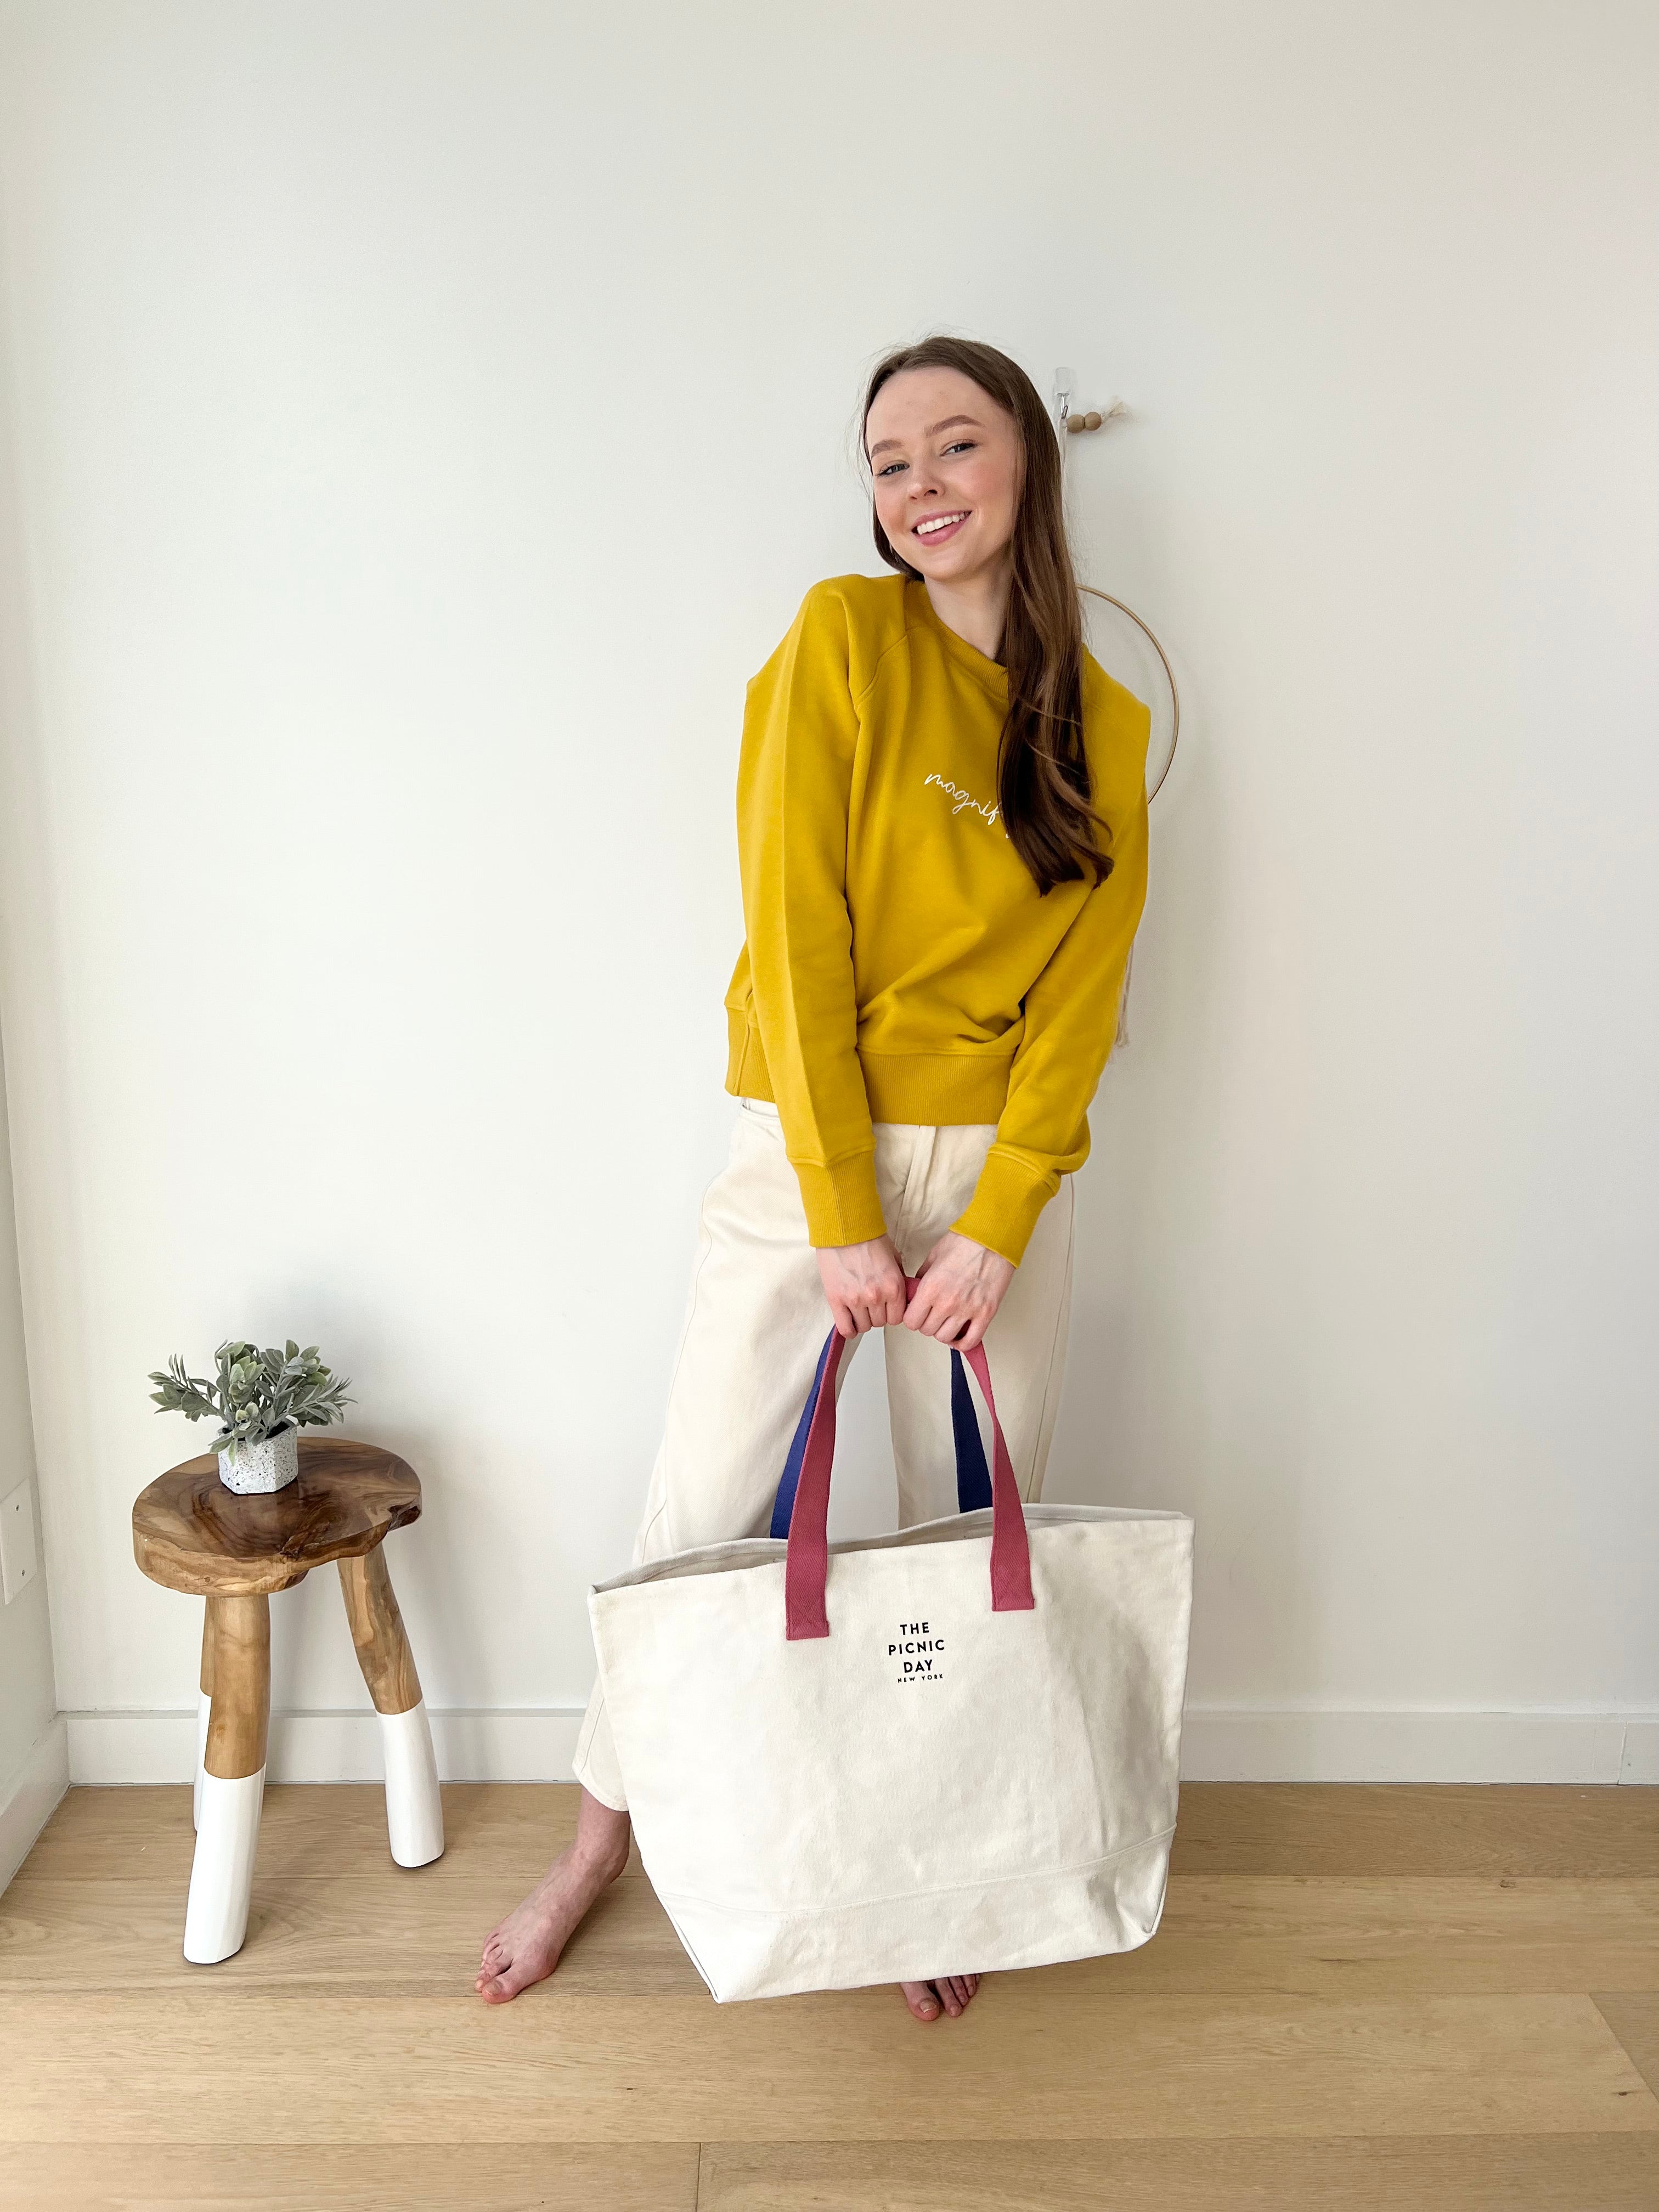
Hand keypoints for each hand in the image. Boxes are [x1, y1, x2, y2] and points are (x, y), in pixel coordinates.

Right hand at [816, 1235, 906, 1338]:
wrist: (845, 1228)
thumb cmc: (869, 1239)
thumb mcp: (894, 1259)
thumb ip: (898, 1281)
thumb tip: (900, 1298)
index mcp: (894, 1286)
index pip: (898, 1318)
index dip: (891, 1314)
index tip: (885, 1308)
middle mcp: (877, 1296)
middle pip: (880, 1323)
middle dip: (876, 1315)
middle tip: (870, 1304)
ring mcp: (856, 1299)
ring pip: (864, 1326)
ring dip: (862, 1320)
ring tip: (858, 1308)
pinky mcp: (837, 1299)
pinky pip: (846, 1328)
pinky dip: (849, 1328)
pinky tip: (849, 1320)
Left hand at [903, 1231, 1014, 1350]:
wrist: (992, 1239)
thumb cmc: (964, 1243)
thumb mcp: (933, 1257)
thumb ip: (922, 1278)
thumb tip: (916, 1292)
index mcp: (930, 1288)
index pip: (911, 1321)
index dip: (913, 1318)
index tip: (917, 1314)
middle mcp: (947, 1302)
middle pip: (927, 1331)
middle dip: (927, 1324)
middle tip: (933, 1315)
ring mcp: (967, 1310)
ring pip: (946, 1338)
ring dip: (944, 1332)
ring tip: (947, 1323)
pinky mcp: (986, 1313)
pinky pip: (971, 1341)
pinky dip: (963, 1343)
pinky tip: (960, 1336)